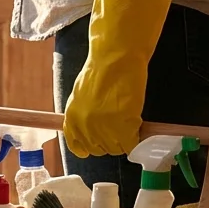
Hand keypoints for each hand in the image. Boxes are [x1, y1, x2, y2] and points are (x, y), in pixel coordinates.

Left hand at [63, 0, 175, 157]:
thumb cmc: (102, 70)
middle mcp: (85, 127)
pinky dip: (136, 136)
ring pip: (117, 148)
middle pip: (100, 149)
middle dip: (112, 140)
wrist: (115, 57)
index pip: (78, 147)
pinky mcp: (123, 126)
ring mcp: (103, 128)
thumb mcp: (82, 97)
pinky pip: (131, 143)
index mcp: (72, 119)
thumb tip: (91, 131)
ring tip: (129, 120)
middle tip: (121, 126)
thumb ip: (84, 116)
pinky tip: (136, 122)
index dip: (92, 145)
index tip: (101, 141)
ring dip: (125, 138)